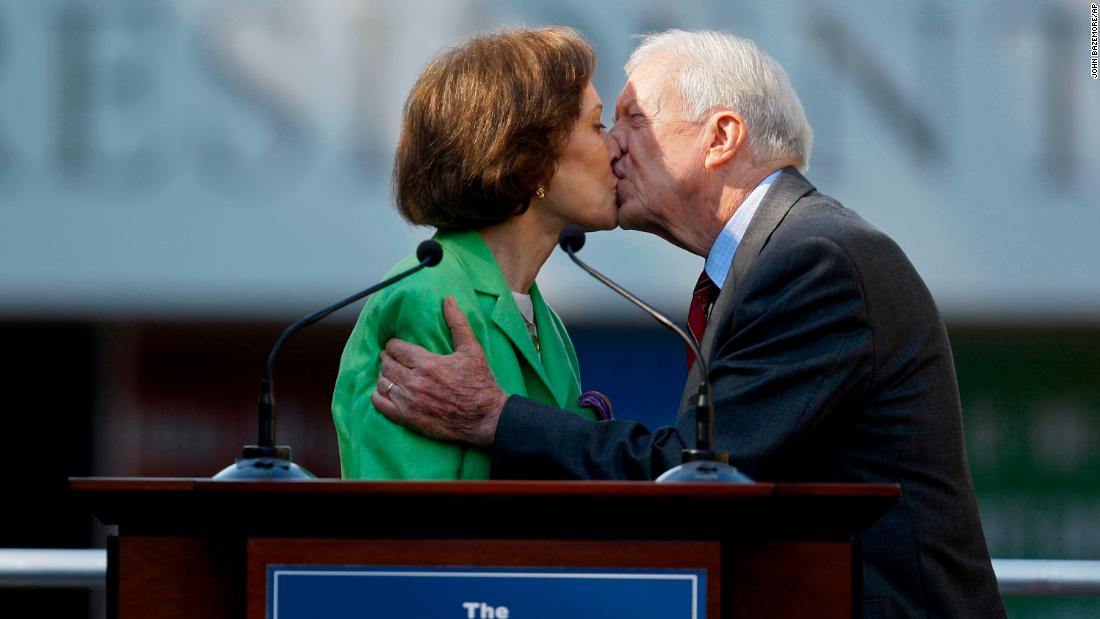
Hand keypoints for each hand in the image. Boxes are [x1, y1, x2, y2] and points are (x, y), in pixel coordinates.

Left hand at [371, 296, 507, 446]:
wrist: (486, 418)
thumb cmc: (480, 382)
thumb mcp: (472, 349)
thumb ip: (457, 323)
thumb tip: (448, 299)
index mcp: (428, 363)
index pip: (396, 348)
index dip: (393, 344)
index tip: (395, 345)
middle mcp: (415, 382)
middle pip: (387, 364)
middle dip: (387, 358)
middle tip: (391, 357)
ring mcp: (409, 402)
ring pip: (382, 383)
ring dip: (383, 375)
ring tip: (389, 372)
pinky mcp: (408, 419)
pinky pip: (380, 404)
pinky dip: (378, 396)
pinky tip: (383, 391)